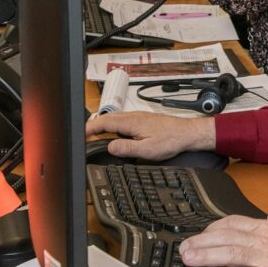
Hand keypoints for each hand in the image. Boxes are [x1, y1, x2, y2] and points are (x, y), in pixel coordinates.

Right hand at [85, 112, 214, 160]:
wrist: (187, 133)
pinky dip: (114, 125)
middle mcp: (134, 116)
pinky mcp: (143, 119)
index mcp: (131, 122)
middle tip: (83, 135)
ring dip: (104, 125)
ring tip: (95, 135)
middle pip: (107, 118)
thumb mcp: (146, 150)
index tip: (80, 134)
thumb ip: (126, 148)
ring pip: (115, 118)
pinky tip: (115, 133)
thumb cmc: (171, 140)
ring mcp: (138, 116)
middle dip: (94, 126)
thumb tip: (110, 147)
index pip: (104, 122)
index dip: (90, 128)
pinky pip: (123, 120)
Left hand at [180, 202, 267, 266]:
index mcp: (265, 228)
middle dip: (202, 242)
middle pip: (226, 237)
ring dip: (209, 256)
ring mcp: (266, 258)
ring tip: (191, 260)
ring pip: (232, 254)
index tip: (197, 235)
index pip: (232, 223)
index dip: (212, 228)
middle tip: (184, 249)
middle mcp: (262, 240)